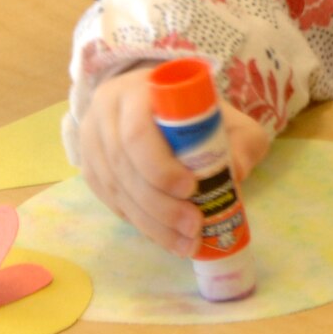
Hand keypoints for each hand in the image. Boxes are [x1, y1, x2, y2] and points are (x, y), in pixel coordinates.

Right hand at [78, 68, 269, 256]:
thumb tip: (236, 173)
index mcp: (137, 91)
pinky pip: (111, 202)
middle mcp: (106, 114)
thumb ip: (242, 138)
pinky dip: (139, 222)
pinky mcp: (91, 169)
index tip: (192, 188)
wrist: (159, 103)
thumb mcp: (227, 114)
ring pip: (116, 190)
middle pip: (125, 168)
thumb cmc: (195, 109)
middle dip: (160, 205)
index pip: (137, 133)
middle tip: (194, 225)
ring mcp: (92, 142)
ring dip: (151, 223)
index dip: (160, 166)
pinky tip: (164, 237)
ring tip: (185, 242)